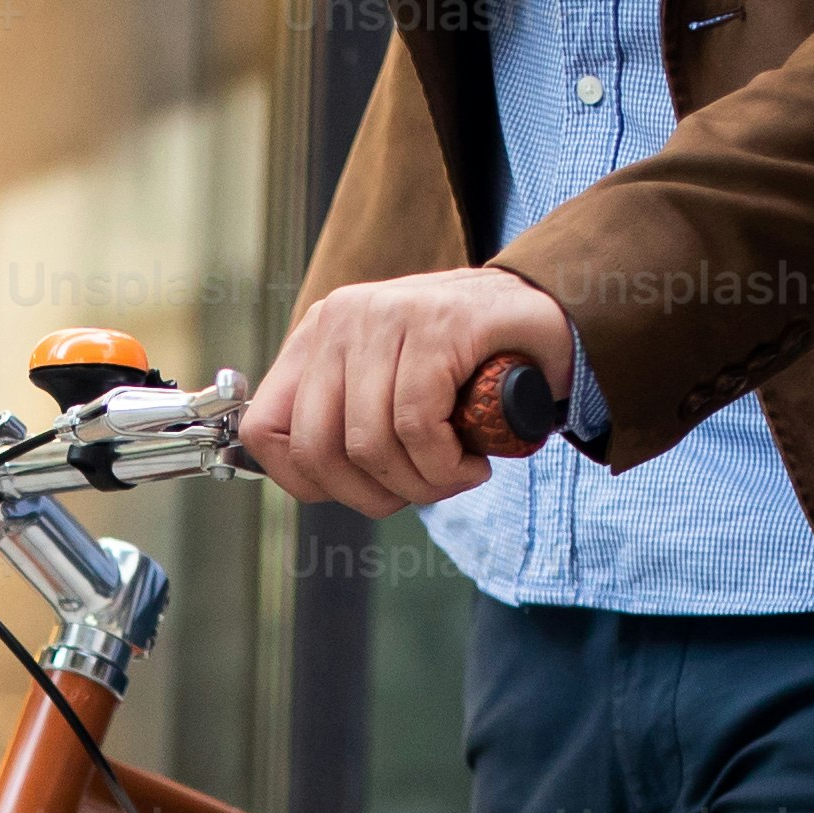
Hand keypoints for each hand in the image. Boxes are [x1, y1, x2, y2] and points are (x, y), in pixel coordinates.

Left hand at [239, 266, 577, 516]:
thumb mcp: (389, 390)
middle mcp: (342, 319)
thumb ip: (344, 422)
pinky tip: (471, 463)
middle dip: (371, 495)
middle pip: (318, 448)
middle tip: (420, 490)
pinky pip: (416, 426)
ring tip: (455, 474)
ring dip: (420, 485)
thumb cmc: (469, 368)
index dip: (306, 483)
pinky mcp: (436, 324)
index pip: (265, 430)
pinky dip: (446, 466)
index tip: (359, 489)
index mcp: (318, 336)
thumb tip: (311, 480)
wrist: (548, 318)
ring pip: (370, 445)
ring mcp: (387, 316)